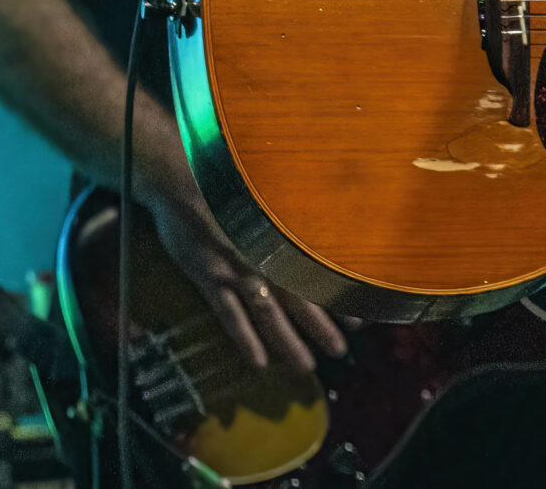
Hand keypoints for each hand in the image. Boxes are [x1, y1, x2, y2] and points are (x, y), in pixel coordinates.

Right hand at [142, 183, 347, 373]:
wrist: (185, 177)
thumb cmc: (233, 182)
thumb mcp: (270, 194)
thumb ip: (295, 217)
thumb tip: (327, 228)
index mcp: (285, 238)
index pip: (319, 275)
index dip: (339, 299)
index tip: (360, 322)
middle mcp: (267, 258)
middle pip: (300, 301)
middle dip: (322, 329)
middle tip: (340, 352)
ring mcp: (238, 270)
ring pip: (269, 315)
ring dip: (288, 343)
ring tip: (306, 367)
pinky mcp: (210, 278)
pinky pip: (229, 316)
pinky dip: (245, 340)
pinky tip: (258, 362)